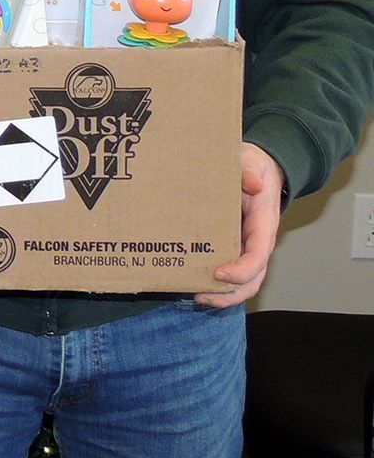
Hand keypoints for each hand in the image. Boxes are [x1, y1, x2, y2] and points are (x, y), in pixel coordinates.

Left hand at [199, 143, 283, 307]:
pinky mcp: (234, 246)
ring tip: (196, 297)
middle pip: (253, 278)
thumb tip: (253, 184)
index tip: (219, 274)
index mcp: (264, 224)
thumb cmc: (253, 166)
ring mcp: (247, 247)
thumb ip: (249, 170)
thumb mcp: (251, 160)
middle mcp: (258, 241)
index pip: (258, 255)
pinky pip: (231, 270)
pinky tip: (194, 284)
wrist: (258, 169)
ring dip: (223, 295)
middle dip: (231, 293)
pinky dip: (217, 283)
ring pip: (243, 281)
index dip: (242, 269)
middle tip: (201, 297)